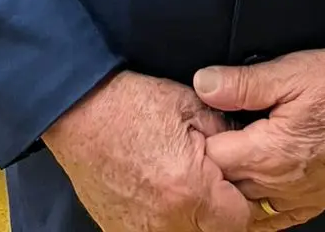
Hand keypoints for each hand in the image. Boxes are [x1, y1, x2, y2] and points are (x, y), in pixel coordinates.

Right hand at [43, 70, 251, 231]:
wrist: (79, 111)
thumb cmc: (130, 105)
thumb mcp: (190, 105)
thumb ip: (225, 130)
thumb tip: (245, 145)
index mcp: (190, 190)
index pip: (238, 218)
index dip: (241, 198)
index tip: (235, 182)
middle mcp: (166, 221)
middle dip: (219, 211)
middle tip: (211, 182)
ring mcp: (141, 231)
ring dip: (194, 218)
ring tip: (185, 187)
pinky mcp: (121, 231)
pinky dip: (165, 221)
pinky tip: (161, 195)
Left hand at [195, 47, 324, 227]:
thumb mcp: (291, 71)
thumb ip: (242, 83)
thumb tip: (203, 84)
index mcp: (270, 152)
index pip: (213, 161)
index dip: (199, 141)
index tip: (194, 124)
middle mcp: (284, 184)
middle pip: (229, 189)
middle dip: (213, 168)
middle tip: (204, 144)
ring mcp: (304, 197)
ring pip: (253, 209)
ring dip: (236, 190)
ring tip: (226, 169)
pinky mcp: (322, 198)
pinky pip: (282, 219)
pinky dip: (264, 211)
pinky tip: (257, 199)